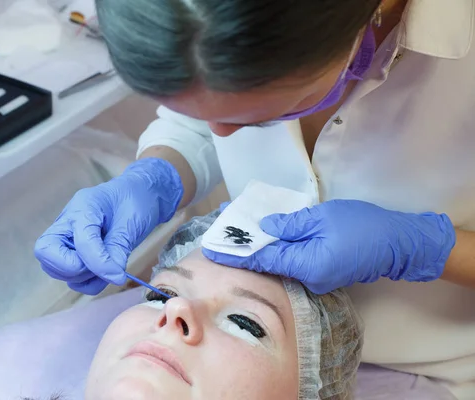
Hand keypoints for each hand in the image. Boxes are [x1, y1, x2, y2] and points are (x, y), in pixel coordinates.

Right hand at [34, 158, 182, 294]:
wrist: (141, 195)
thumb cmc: (136, 202)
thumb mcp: (131, 224)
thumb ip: (117, 250)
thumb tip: (112, 277)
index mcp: (82, 208)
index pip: (79, 242)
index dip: (97, 262)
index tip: (118, 273)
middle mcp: (66, 224)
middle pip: (48, 257)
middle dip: (78, 269)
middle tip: (106, 264)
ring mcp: (66, 239)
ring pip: (57, 271)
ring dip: (84, 277)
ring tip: (109, 264)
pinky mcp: (73, 253)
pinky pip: (72, 279)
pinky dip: (88, 282)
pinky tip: (106, 270)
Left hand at [203, 200, 455, 293]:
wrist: (398, 242)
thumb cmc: (362, 226)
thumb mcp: (323, 218)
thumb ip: (290, 225)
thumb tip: (264, 228)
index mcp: (305, 265)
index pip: (262, 260)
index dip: (235, 253)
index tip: (211, 248)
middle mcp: (306, 278)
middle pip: (268, 262)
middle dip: (244, 247)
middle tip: (220, 231)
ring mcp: (315, 278)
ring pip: (279, 261)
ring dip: (260, 246)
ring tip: (238, 229)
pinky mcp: (321, 272)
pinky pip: (293, 260)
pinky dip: (278, 248)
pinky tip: (267, 234)